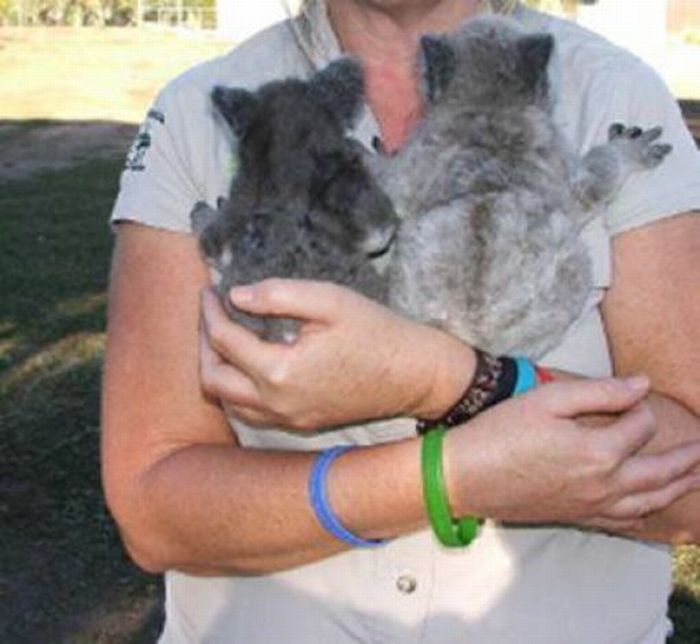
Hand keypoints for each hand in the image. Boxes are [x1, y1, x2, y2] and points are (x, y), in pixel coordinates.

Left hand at [199, 280, 474, 430]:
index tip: (208, 289)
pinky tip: (248, 366)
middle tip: (211, 314)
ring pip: (228, 402)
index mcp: (280, 371)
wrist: (413, 374)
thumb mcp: (329, 300)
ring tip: (224, 338)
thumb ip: (278, 295)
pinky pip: (251, 413)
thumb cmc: (376, 332)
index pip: (225, 340)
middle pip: (213, 379)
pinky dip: (237, 390)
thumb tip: (235, 296)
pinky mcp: (301, 423)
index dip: (210, 311)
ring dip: (217, 369)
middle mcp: (277, 403)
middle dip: (204, 343)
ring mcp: (289, 418)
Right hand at [445, 377, 699, 531]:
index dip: (639, 406)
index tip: (631, 396)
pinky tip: (651, 510)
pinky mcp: (577, 516)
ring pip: (650, 500)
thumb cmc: (502, 432)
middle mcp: (605, 484)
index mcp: (600, 451)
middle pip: (660, 471)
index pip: (639, 425)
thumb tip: (642, 385)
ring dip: (678, 487)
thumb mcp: (548, 400)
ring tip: (695, 477)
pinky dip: (648, 515)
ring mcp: (592, 505)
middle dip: (687, 457)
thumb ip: (600, 392)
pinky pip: (626, 521)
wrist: (466, 476)